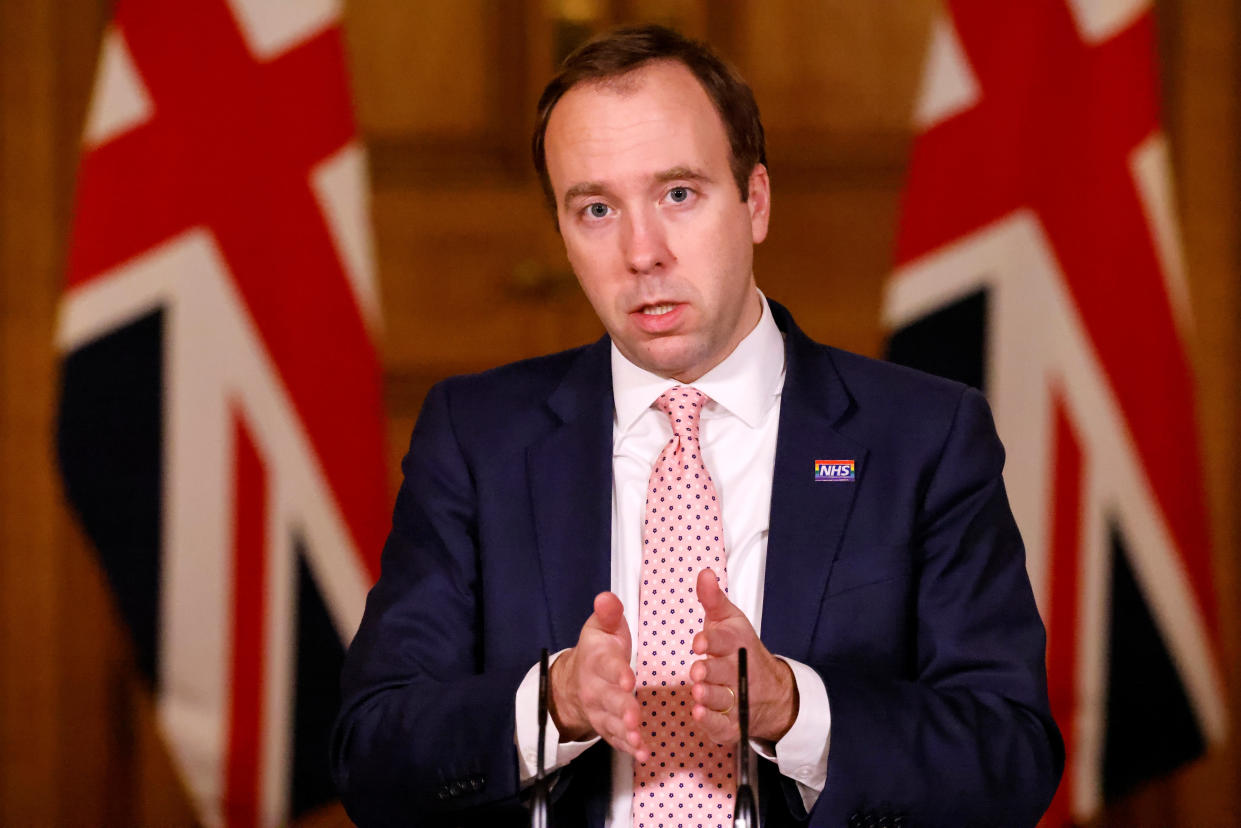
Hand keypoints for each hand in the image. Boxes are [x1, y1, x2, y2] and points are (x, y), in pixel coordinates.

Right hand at [548, 592, 651, 760]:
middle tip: (634, 717)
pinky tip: (643, 753)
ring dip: (626, 733)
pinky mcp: (607, 727)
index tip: (629, 679)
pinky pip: (616, 740)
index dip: (617, 673)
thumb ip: (608, 614)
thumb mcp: (601, 627)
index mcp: (597, 660)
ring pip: (612, 723)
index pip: (607, 666)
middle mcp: (595, 688)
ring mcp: (600, 711)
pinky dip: (628, 748)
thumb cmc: (598, 649)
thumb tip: (606, 597)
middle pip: (608, 699)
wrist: (574, 680)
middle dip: (622, 708)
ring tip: (639, 740)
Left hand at [690, 568, 797, 743]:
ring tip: (699, 693)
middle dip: (711, 671)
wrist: (770, 690)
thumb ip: (713, 599)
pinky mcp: (731, 723)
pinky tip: (700, 715)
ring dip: (711, 696)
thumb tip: (704, 573)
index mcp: (737, 644)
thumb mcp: (729, 621)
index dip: (712, 641)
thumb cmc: (740, 650)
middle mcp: (737, 672)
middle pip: (725, 672)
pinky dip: (712, 722)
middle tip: (698, 670)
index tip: (699, 642)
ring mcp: (736, 699)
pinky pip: (723, 725)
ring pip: (723, 699)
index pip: (725, 641)